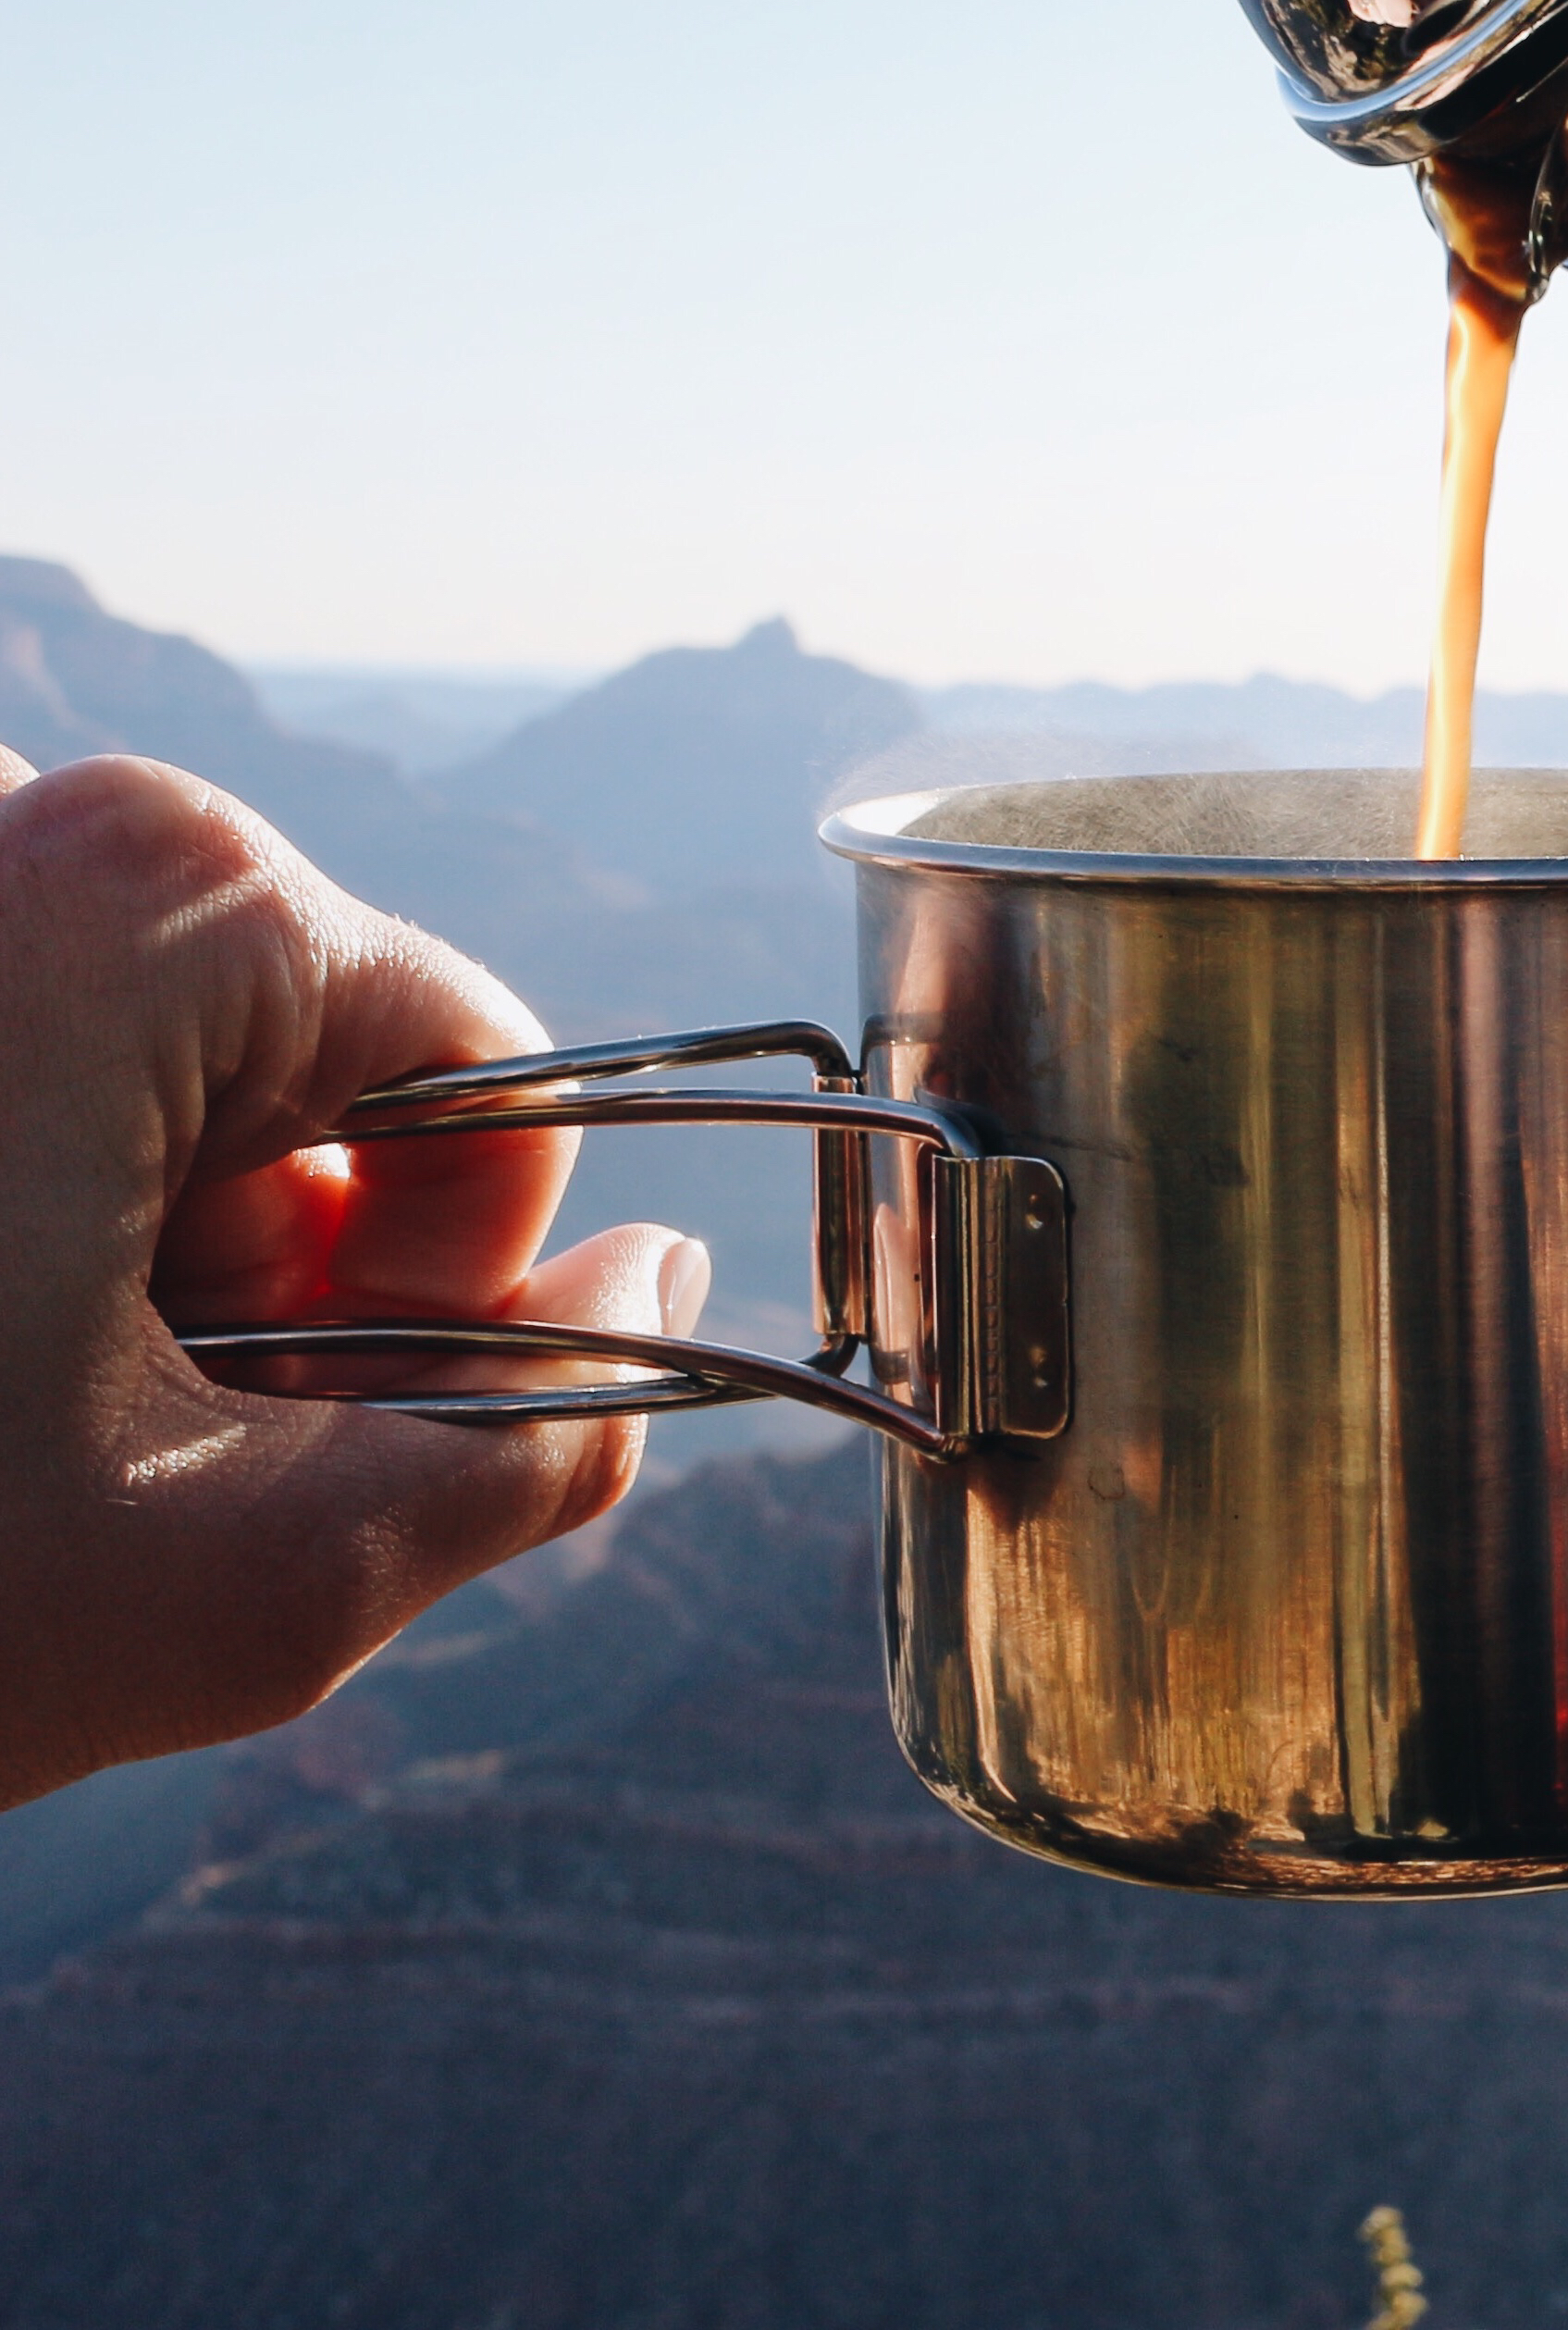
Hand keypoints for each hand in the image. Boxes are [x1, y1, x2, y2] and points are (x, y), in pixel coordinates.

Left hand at [0, 747, 704, 1805]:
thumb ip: (534, 1442)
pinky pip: (21, 1071)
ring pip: (149, 1081)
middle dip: (259, 1277)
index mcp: (171, 895)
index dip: (434, 1280)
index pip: (479, 1071)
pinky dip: (10, 1231)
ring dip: (120, 1273)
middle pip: (304, 1064)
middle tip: (89, 1441)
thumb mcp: (238, 1582)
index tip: (264, 1410)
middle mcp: (20, 824)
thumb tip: (662, 1299)